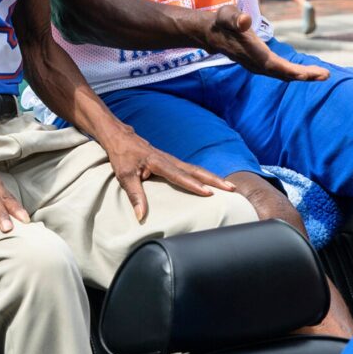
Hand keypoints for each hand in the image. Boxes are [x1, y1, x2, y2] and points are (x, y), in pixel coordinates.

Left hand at [103, 128, 235, 221]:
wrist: (121, 137)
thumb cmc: (122, 156)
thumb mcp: (124, 176)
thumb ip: (135, 196)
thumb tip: (141, 216)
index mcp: (159, 162)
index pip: (179, 176)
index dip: (194, 185)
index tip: (208, 192)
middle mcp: (169, 159)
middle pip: (195, 170)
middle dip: (214, 179)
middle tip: (231, 188)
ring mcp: (172, 159)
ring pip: (196, 169)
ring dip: (212, 177)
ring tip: (230, 186)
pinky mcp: (172, 161)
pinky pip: (191, 169)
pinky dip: (204, 175)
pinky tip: (212, 182)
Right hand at [203, 5, 328, 80]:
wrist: (211, 33)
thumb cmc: (221, 21)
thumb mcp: (226, 14)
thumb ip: (234, 17)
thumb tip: (244, 20)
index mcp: (254, 54)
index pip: (279, 66)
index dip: (297, 71)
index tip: (313, 74)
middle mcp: (258, 64)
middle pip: (285, 74)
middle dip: (305, 76)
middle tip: (326, 75)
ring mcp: (258, 66)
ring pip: (283, 74)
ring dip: (302, 75)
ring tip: (321, 74)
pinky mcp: (260, 64)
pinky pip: (280, 71)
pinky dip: (294, 72)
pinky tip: (304, 72)